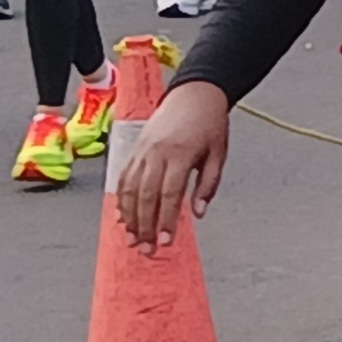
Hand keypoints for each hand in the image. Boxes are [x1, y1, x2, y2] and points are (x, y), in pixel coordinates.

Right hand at [115, 80, 229, 254]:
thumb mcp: (219, 153)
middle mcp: (157, 153)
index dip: (166, 221)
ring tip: (131, 240)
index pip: (170, 195)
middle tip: (147, 249)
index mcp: (180, 154)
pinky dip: (121, 199)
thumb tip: (198, 213)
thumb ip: (208, 184)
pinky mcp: (135, 149)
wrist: (194, 92)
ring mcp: (143, 150)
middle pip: (146, 196)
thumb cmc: (210, 123)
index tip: (167, 242)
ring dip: (129, 218)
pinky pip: (123, 177)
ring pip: (130, 190)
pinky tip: (122, 216)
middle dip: (145, 227)